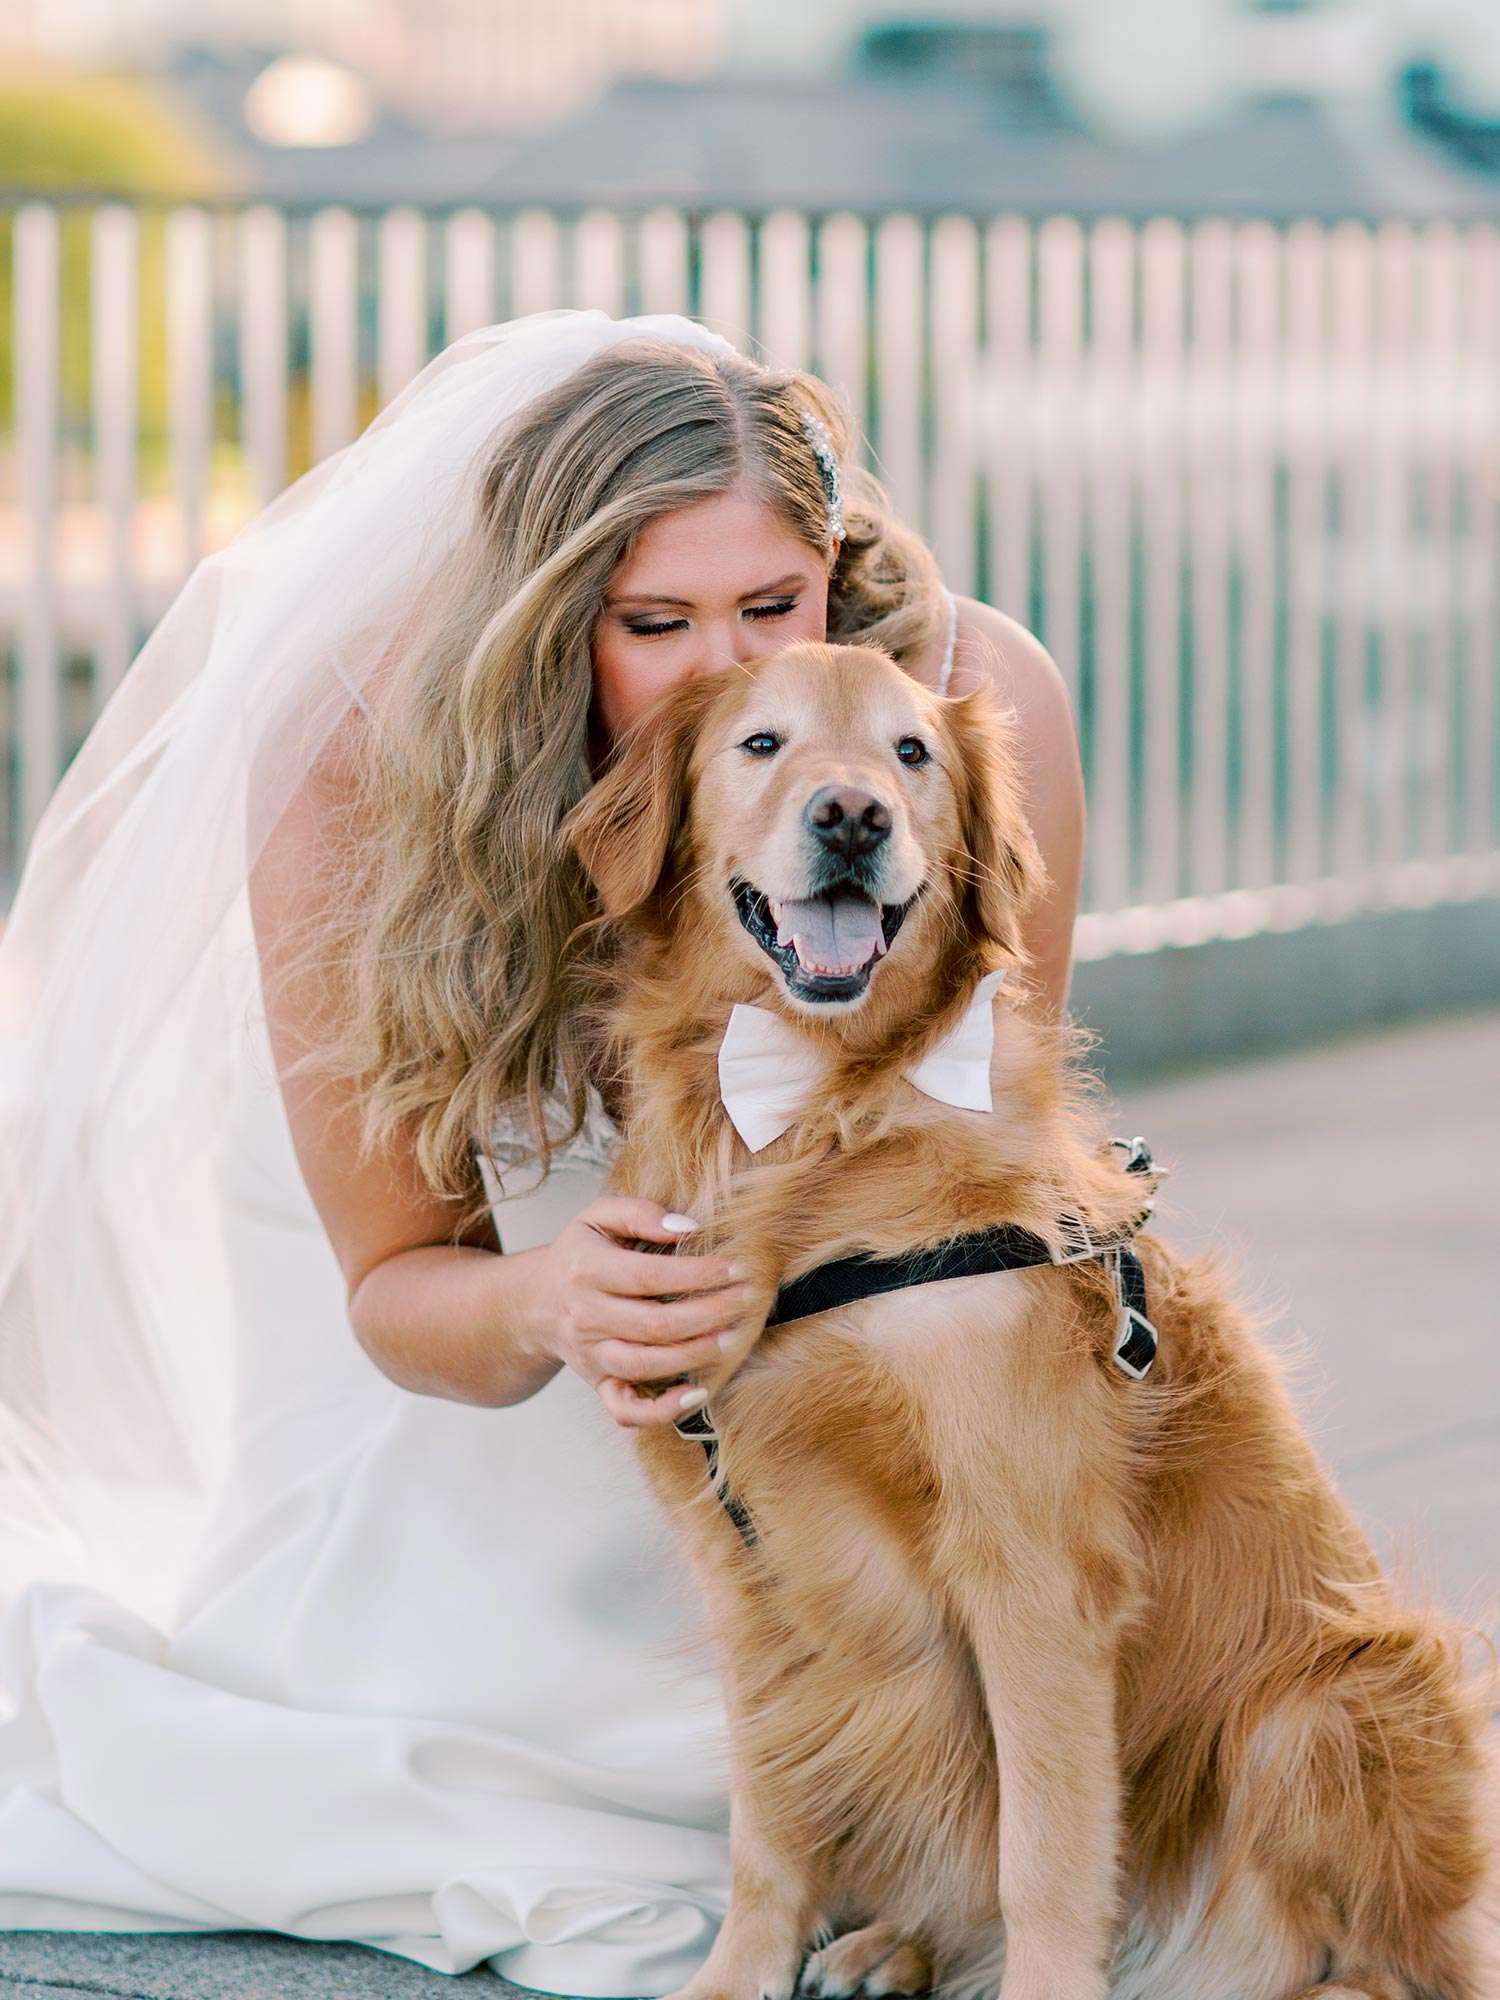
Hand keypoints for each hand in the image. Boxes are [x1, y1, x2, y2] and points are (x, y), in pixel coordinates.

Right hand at [534, 1196, 753, 1428]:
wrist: (536, 1302)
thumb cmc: (580, 1254)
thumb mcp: (598, 1217)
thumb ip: (640, 1213)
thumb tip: (687, 1228)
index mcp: (587, 1271)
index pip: (650, 1276)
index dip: (698, 1274)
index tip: (737, 1267)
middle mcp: (586, 1317)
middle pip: (656, 1324)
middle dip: (710, 1313)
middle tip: (749, 1300)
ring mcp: (592, 1355)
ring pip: (647, 1365)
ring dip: (696, 1355)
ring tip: (735, 1337)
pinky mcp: (598, 1384)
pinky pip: (626, 1409)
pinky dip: (661, 1410)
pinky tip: (697, 1394)